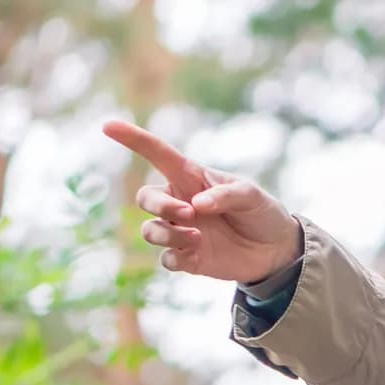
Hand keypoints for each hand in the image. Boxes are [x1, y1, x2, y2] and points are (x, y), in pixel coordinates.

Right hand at [104, 120, 301, 282]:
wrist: (276, 248)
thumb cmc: (261, 211)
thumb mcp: (252, 195)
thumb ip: (226, 194)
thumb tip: (196, 204)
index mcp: (192, 179)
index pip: (158, 155)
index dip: (134, 140)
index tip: (108, 126)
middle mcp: (180, 202)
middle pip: (145, 197)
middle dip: (160, 206)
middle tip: (190, 214)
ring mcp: (181, 231)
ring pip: (149, 230)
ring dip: (168, 234)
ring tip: (198, 237)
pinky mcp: (187, 257)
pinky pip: (165, 258)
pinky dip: (175, 256)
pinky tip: (195, 255)